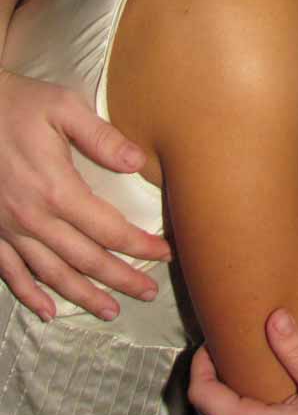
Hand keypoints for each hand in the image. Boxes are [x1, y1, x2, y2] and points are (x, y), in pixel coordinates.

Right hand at [0, 70, 170, 320]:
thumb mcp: (63, 107)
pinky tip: (48, 310)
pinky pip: (9, 271)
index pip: (109, 230)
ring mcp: (8, 229)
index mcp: (57, 190)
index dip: (139, 246)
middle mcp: (33, 218)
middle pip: (86, 259)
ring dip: (82, 295)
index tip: (165, 254)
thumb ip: (101, 137)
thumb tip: (137, 162)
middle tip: (148, 292)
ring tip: (110, 310)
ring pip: (51, 274)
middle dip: (120, 278)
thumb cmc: (15, 104)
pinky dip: (30, 294)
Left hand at [189, 309, 297, 414]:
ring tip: (240, 379)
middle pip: (203, 413)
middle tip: (225, 355)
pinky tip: (256, 411)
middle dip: (208, 380)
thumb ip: (296, 351)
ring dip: (219, 405)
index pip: (201, 394)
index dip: (199, 365)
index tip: (212, 345)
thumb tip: (276, 317)